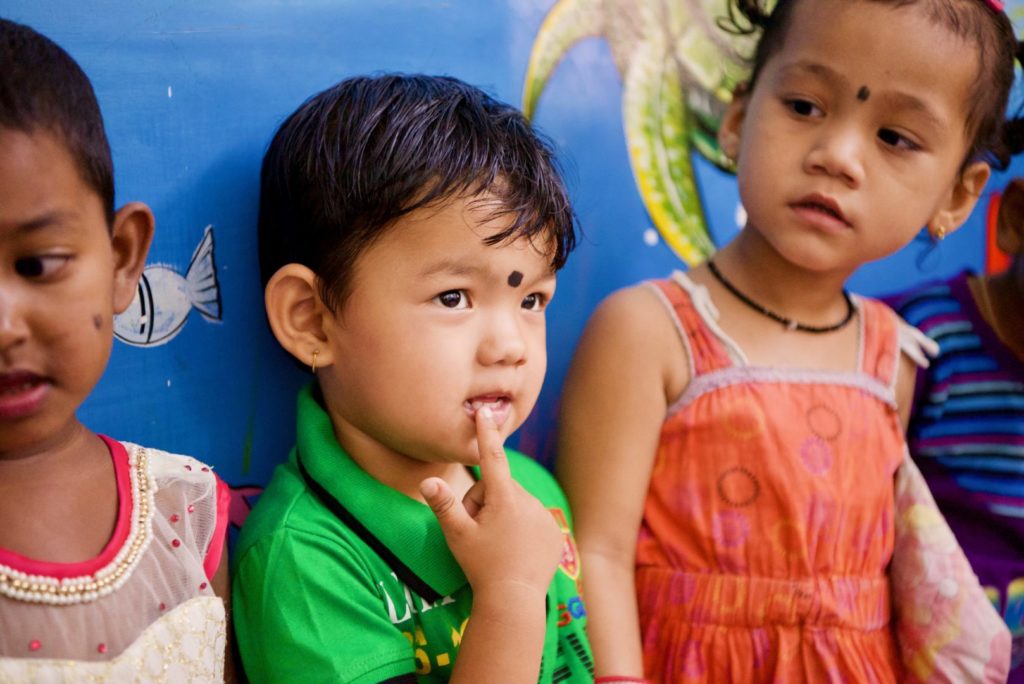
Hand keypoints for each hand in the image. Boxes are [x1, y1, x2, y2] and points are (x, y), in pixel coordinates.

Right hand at [420, 407, 563, 600]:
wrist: (515, 599)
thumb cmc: (481, 567)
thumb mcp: (457, 536)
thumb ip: (444, 505)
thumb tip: (426, 480)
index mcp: (504, 499)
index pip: (492, 457)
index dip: (486, 433)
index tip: (484, 411)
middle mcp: (527, 501)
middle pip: (499, 487)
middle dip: (485, 500)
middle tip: (478, 530)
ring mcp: (543, 515)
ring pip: (515, 502)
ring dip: (503, 514)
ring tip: (498, 544)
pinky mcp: (554, 530)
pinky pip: (532, 517)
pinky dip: (521, 527)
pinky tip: (516, 549)